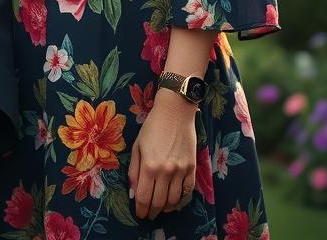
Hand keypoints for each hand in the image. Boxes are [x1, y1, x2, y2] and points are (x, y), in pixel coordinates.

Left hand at [128, 90, 197, 219]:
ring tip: (160, 208)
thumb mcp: (137, 146)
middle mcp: (166, 171)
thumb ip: (135, 171)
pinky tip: (173, 200)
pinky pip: (187, 191)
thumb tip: (134, 193)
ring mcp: (181, 171)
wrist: (175, 112)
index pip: (144, 197)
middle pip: (159, 202)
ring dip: (165, 208)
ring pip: (174, 200)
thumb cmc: (152, 127)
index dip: (141, 209)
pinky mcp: (192, 168)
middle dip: (152, 212)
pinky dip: (180, 200)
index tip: (139, 214)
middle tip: (148, 214)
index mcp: (149, 166)